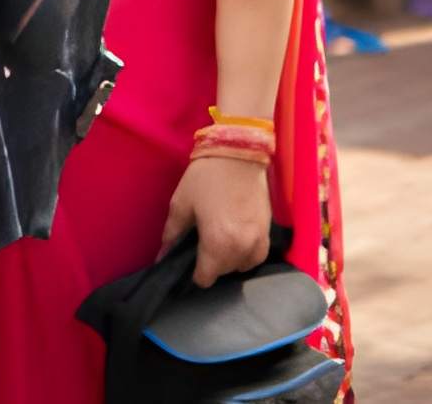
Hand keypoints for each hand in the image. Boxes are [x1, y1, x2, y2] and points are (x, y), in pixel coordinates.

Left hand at [158, 156, 273, 287]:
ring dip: (229, 261)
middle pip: (224, 272)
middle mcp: (242, 248)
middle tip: (200, 245)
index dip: (194, 274)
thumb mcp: (181, 204)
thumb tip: (161, 256)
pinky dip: (246, 254)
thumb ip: (172, 234)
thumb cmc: (205, 178)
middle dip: (210, 264)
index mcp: (218, 243)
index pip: (206, 277)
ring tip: (217, 242)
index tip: (188, 262)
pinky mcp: (269, 232)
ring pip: (241, 266)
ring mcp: (259, 241)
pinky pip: (257, 256)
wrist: (238, 154)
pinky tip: (234, 240)